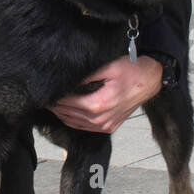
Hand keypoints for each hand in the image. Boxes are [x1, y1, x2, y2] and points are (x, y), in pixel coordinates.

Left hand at [48, 54, 163, 133]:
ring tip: (51, 103)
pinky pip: (84, 127)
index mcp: (99, 104)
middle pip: (68, 114)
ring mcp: (105, 125)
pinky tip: (66, 112)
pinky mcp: (108, 127)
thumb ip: (85, 75)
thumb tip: (67, 80)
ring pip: (73, 123)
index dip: (54, 97)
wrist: (150, 80)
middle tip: (43, 96)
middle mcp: (101, 119)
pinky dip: (72, 120)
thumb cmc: (131, 71)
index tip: (44, 90)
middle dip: (55, 105)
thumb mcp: (107, 67)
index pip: (67, 103)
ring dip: (61, 114)